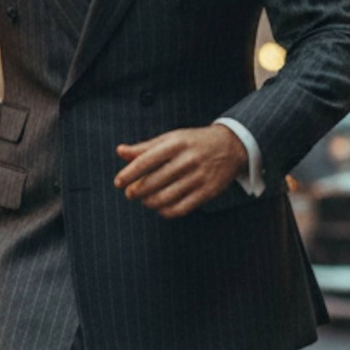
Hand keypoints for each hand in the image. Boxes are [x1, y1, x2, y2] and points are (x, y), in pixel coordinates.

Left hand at [114, 124, 246, 218]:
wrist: (231, 146)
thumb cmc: (193, 142)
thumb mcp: (171, 139)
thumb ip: (145, 147)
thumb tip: (120, 152)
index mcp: (175, 144)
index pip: (146, 161)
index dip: (129, 174)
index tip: (118, 182)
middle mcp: (187, 160)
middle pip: (153, 182)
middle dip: (137, 191)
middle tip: (130, 193)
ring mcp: (198, 177)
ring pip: (165, 198)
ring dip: (149, 202)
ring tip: (145, 200)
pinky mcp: (207, 192)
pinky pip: (180, 208)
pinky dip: (166, 211)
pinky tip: (160, 207)